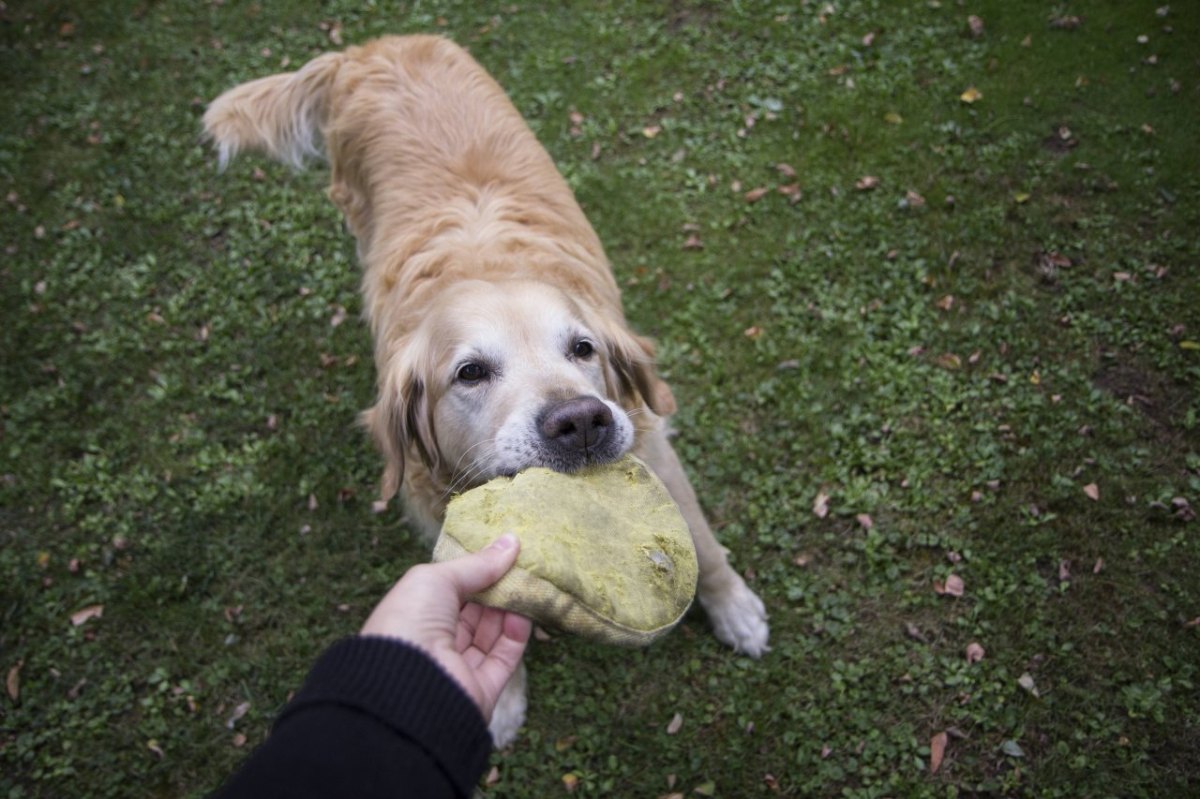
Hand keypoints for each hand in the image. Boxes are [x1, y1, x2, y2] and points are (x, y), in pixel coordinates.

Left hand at [360, 534, 531, 720]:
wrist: (408, 686)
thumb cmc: (410, 621)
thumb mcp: (437, 579)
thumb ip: (475, 564)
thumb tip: (511, 542)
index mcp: (414, 616)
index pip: (449, 592)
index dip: (474, 572)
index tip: (501, 553)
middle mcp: (434, 643)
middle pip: (474, 613)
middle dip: (496, 589)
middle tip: (521, 565)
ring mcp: (459, 667)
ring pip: (491, 634)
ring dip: (510, 609)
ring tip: (528, 583)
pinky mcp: (482, 688)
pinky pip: (504, 657)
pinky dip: (516, 634)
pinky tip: (524, 612)